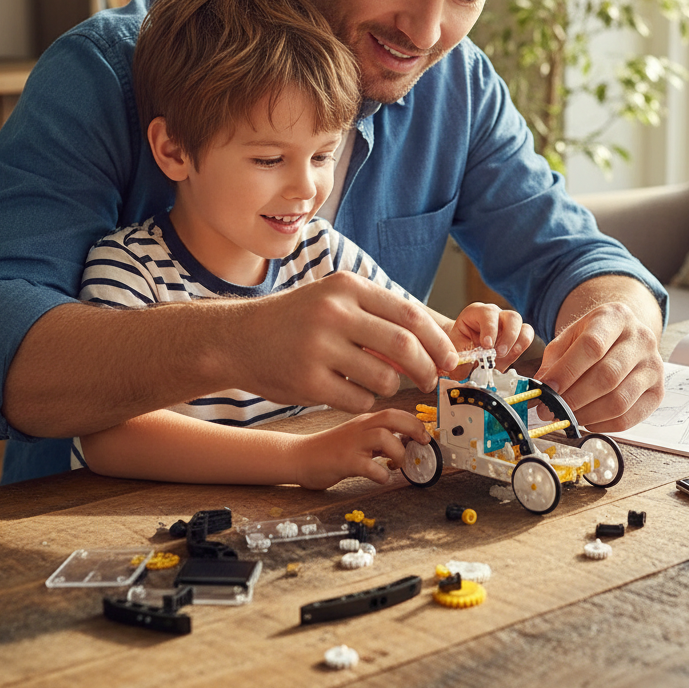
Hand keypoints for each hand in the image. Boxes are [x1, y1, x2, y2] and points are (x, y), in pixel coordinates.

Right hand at [236, 273, 457, 412]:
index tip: (449, 359)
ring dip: (392, 386)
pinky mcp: (307, 381)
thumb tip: (432, 344)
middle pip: (403, 345)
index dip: (437, 341)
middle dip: (426, 367)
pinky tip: (352, 391)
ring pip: (384, 377)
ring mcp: (318, 347)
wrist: (239, 338)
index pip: (410, 315)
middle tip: (431, 379)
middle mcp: (334, 313)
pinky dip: (365, 400)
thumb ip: (378, 315)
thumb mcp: (335, 299)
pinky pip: (358, 399)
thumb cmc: (298, 320)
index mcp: (347, 287)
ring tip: (381, 381)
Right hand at [293, 408, 429, 489]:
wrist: (299, 457)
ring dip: (398, 452)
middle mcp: (360, 428)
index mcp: (365, 421)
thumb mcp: (358, 438)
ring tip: (399, 464)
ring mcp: (352, 444)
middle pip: (392, 418)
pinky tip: (381, 478)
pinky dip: (381, 474)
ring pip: (383, 437)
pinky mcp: (344, 461)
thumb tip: (406, 444)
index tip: (425, 436)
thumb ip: (380, 440)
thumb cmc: (330, 449)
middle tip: (423, 444)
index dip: (415, 422)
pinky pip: (368, 466)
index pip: (395, 413)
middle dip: (414, 428)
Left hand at [446, 302, 534, 371]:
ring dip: (517, 344)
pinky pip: (527, 338)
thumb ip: (461, 362)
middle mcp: (496, 316)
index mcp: (476, 313)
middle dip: (508, 337)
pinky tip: (509, 359)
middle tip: (498, 353)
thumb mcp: (454, 353)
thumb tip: (468, 370)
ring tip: (504, 357)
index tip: (487, 345)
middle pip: (511, 317)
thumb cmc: (458, 348)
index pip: (488, 313)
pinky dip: (521, 350)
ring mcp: (508, 326)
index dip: (489, 328)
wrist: (462, 351)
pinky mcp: (516, 337)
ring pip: (523, 327)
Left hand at [535, 296, 663, 431]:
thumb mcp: (571, 337)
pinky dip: (603, 424)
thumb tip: (540, 389)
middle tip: (551, 409)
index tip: (547, 389)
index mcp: (617, 316)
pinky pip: (629, 417)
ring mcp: (654, 366)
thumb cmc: (594, 337)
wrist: (626, 336)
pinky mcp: (658, 392)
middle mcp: (642, 339)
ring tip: (567, 416)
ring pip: (619, 400)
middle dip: (574, 398)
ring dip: (587, 414)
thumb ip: (554, 360)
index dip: (567, 371)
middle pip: (607, 376)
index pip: (593, 345)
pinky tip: (587, 420)